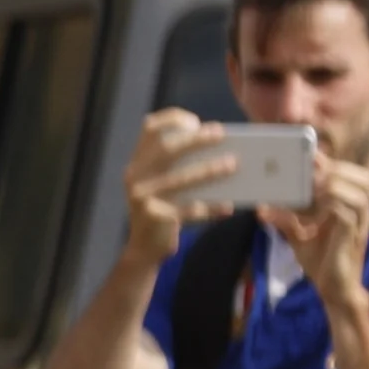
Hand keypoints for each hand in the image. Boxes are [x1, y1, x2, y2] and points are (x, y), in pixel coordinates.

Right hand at [121, 108, 236, 260]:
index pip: (149, 130)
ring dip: (208, 170)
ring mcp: (142, 198)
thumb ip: (176, 164)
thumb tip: (217, 147)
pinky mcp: (155, 218)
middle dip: (195, 140)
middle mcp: (135, 177)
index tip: (195, 121)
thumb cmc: (162, 209)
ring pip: (179, 179)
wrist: (143, 248)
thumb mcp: (160, 183)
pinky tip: (227, 207)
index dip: (171, 119)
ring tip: (232, 164)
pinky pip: (188, 210)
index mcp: (138, 163)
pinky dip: (210, 208)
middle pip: (166, 150)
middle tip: (220, 135)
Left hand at [263, 140, 368, 307]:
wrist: (333, 289)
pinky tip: (313, 207)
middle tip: (311, 170)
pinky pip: (348, 212)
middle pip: (363, 177)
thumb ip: (285, 219)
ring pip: (360, 191)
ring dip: (335, 184)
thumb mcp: (298, 234)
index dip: (333, 163)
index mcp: (351, 206)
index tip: (309, 155)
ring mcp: (361, 223)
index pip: (351, 176)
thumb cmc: (321, 260)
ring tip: (312, 186)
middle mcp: (361, 211)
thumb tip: (263, 207)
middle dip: (338, 169)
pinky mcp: (353, 236)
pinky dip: (330, 204)